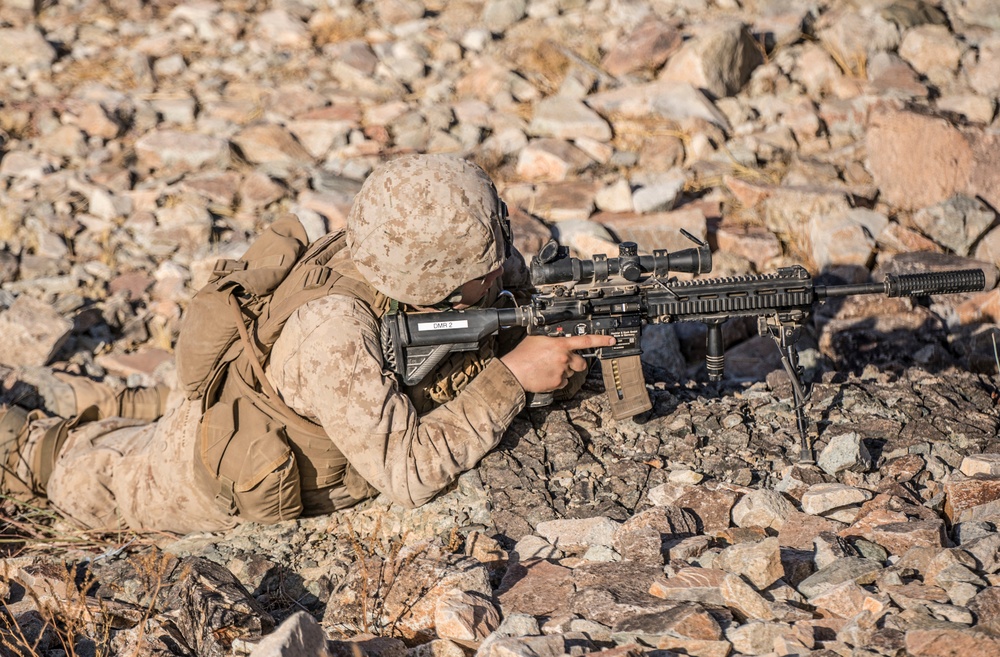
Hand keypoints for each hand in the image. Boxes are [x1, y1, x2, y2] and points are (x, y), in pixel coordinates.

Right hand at [500, 334, 615, 392]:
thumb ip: (551, 337)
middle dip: (577, 362)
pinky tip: (546, 375)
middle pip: (582, 362)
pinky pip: (564, 382)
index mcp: (560, 344)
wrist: (514, 372)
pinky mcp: (558, 383)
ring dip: (565, 370)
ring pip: (571, 372)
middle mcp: (564, 358)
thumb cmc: (522, 355)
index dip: (601, 340)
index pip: (585, 341)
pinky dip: (558, 380)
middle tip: (565, 361)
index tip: (611, 340)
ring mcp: (562, 372)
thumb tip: (558, 336)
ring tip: (548, 368)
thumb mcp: (537, 338)